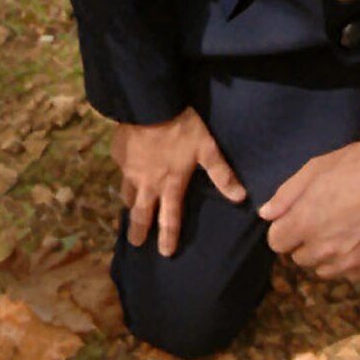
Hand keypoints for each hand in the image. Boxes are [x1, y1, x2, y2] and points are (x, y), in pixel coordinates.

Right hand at [113, 108, 245, 256]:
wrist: (149, 105)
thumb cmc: (181, 127)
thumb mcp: (207, 149)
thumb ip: (221, 174)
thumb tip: (241, 198)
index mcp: (170, 185)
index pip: (169, 218)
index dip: (168, 237)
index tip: (164, 254)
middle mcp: (147, 183)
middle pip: (140, 214)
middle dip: (138, 231)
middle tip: (135, 243)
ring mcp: (129, 170)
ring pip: (127, 193)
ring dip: (129, 204)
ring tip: (129, 208)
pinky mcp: (119, 154)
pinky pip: (121, 168)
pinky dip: (124, 172)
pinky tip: (126, 167)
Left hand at [258, 132, 359, 280]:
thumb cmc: (358, 165)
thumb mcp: (315, 168)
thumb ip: (286, 195)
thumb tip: (266, 214)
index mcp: (305, 223)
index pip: (276, 243)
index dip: (284, 229)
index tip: (296, 218)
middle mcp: (324, 248)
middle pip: (298, 257)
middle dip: (305, 240)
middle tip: (324, 218)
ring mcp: (349, 261)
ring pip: (322, 269)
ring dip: (326, 253)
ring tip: (343, 228)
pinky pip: (348, 273)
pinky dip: (349, 260)